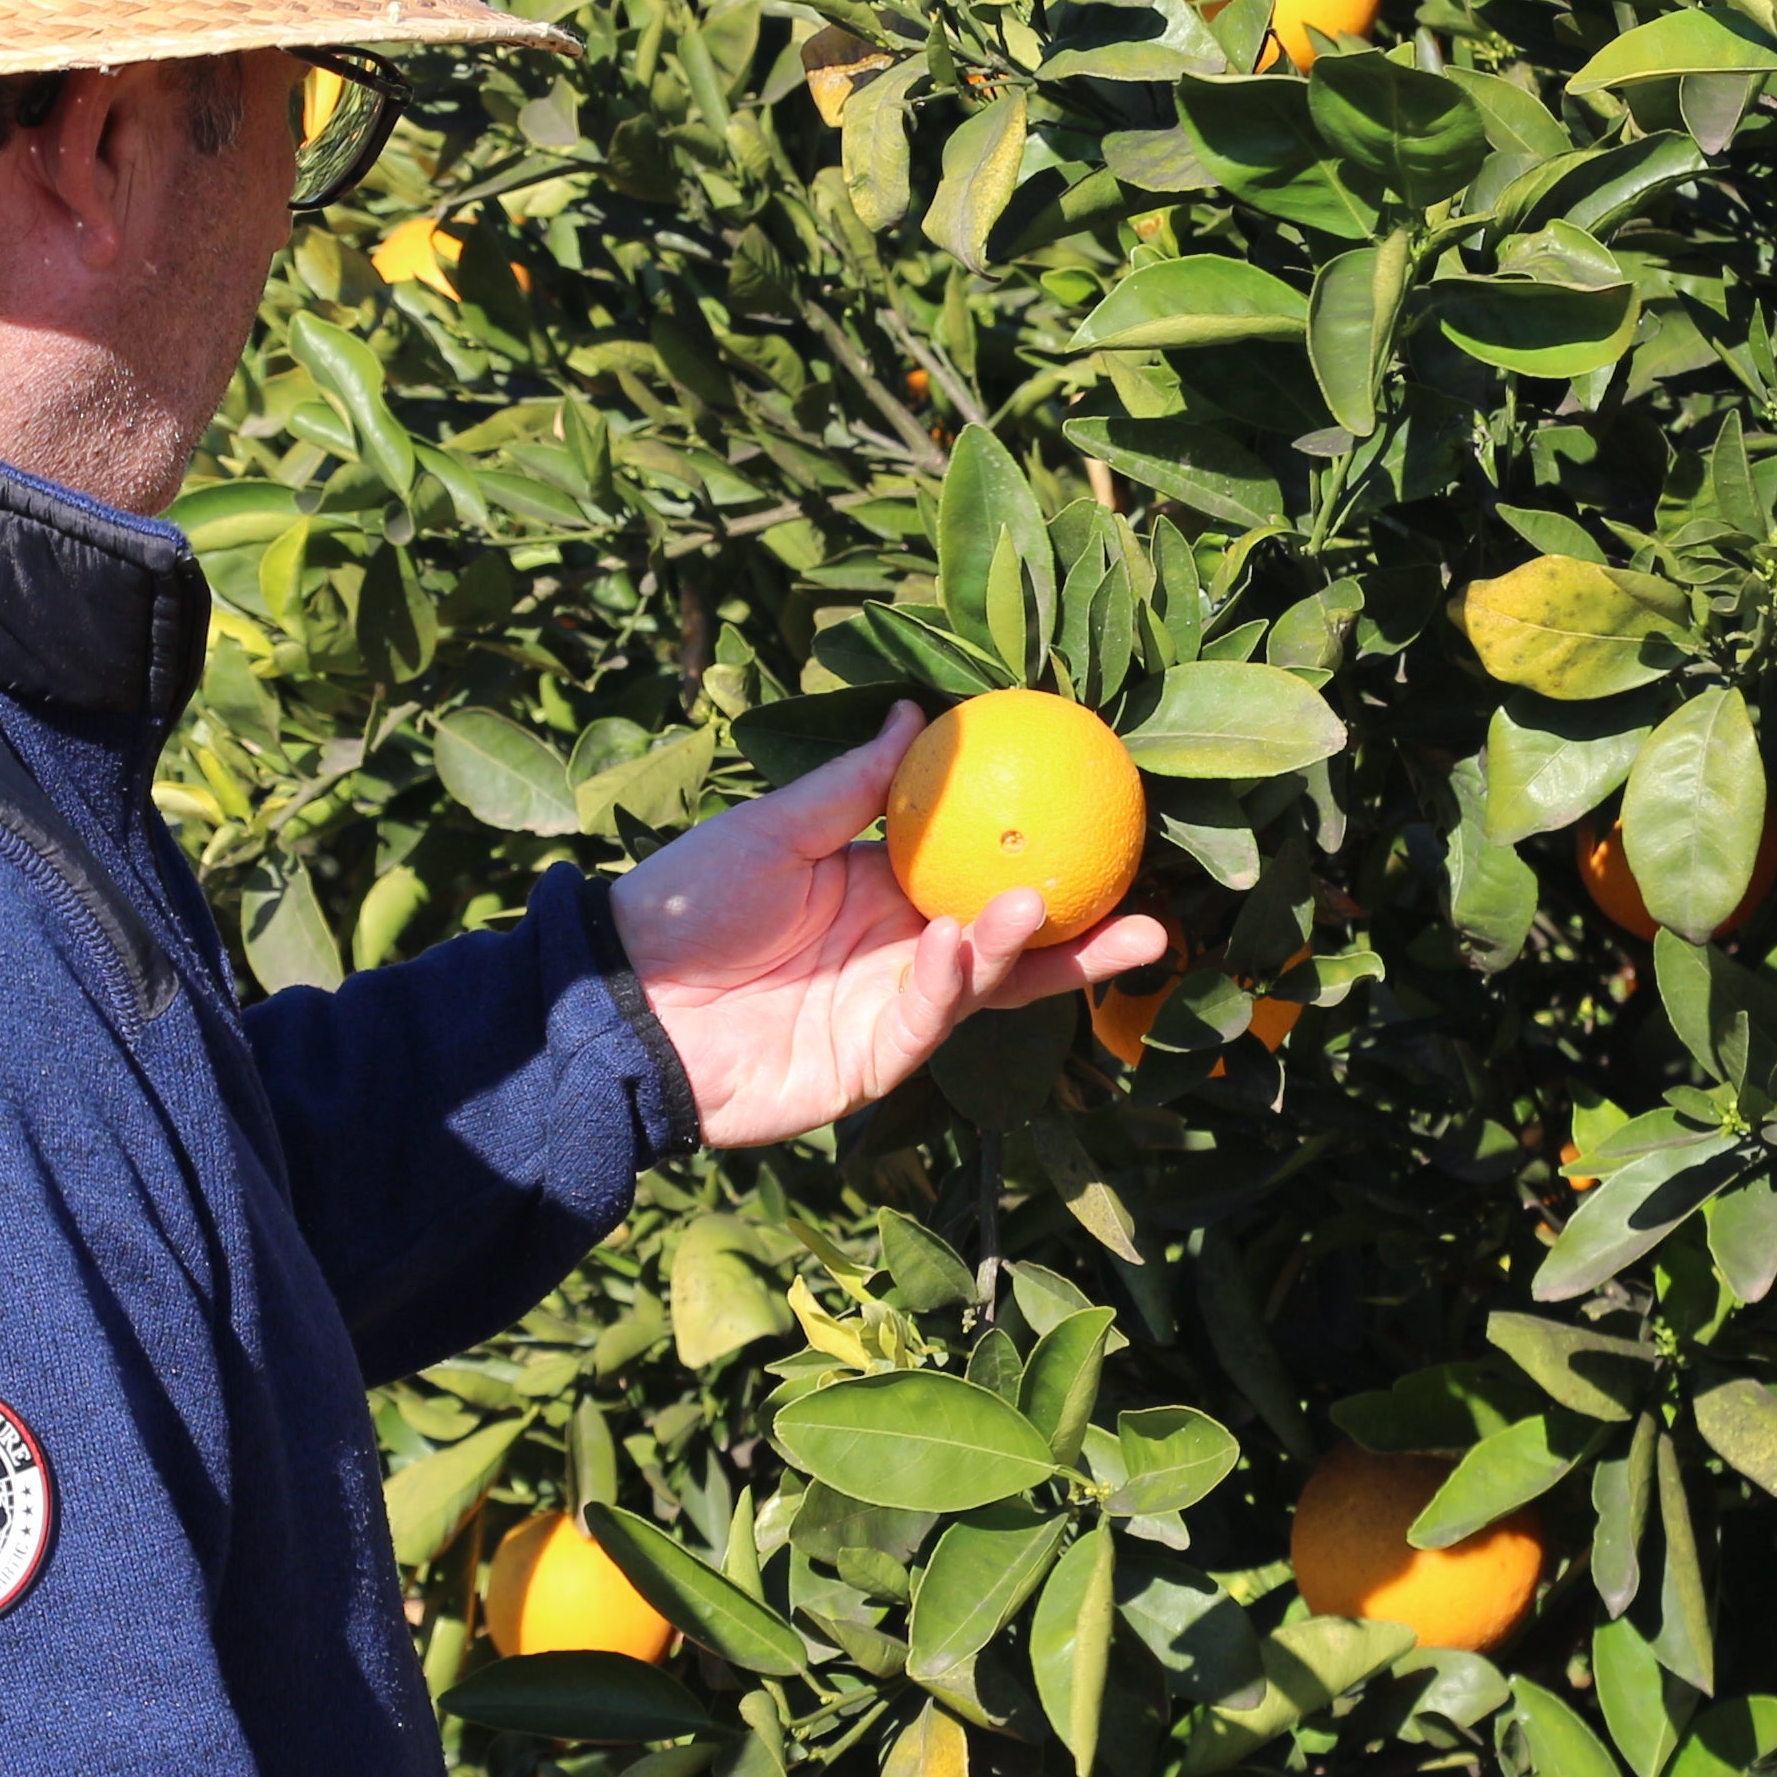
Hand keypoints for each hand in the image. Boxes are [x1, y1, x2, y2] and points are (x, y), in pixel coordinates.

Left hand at [611, 705, 1169, 1150]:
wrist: (624, 999)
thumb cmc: (686, 902)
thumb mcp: (772, 828)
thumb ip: (851, 785)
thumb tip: (915, 713)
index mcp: (883, 887)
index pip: (982, 869)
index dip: (1043, 856)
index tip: (1107, 827)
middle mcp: (902, 948)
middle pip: (1010, 941)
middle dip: (1083, 936)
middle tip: (1152, 913)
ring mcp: (891, 1008)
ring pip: (984, 984)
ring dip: (1022, 950)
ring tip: (1040, 906)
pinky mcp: (870, 1062)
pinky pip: (926, 1019)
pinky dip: (948, 981)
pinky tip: (959, 941)